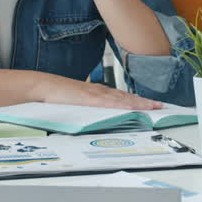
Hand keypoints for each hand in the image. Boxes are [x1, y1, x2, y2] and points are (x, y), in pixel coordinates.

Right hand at [42, 77, 162, 109]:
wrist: (43, 86)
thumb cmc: (55, 95)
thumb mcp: (75, 103)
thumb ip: (86, 107)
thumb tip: (93, 115)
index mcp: (96, 92)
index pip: (121, 96)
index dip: (136, 100)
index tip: (149, 104)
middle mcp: (99, 91)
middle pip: (126, 97)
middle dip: (144, 101)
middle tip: (159, 105)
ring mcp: (96, 94)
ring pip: (122, 98)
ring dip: (139, 102)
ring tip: (153, 107)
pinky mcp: (90, 98)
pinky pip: (111, 102)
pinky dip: (124, 104)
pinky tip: (134, 107)